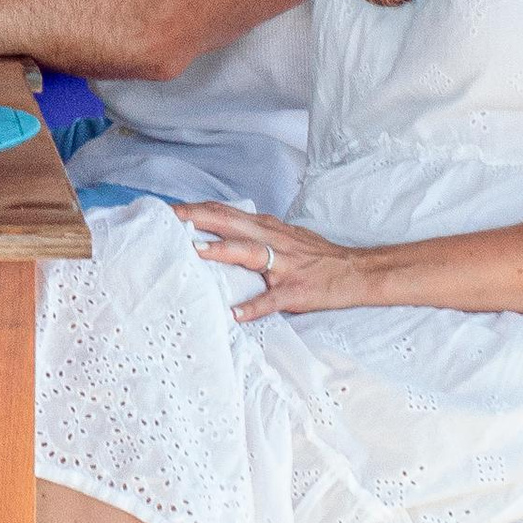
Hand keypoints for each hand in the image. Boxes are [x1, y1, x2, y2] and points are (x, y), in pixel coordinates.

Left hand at [176, 202, 372, 321]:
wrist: (355, 272)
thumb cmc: (314, 256)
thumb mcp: (281, 235)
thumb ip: (251, 231)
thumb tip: (217, 230)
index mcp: (267, 227)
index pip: (226, 212)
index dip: (196, 208)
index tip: (166, 208)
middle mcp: (273, 240)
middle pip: (231, 222)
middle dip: (198, 218)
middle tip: (167, 218)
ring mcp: (285, 265)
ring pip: (251, 252)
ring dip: (223, 250)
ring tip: (195, 251)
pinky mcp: (296, 291)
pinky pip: (273, 299)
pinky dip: (254, 306)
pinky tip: (236, 314)